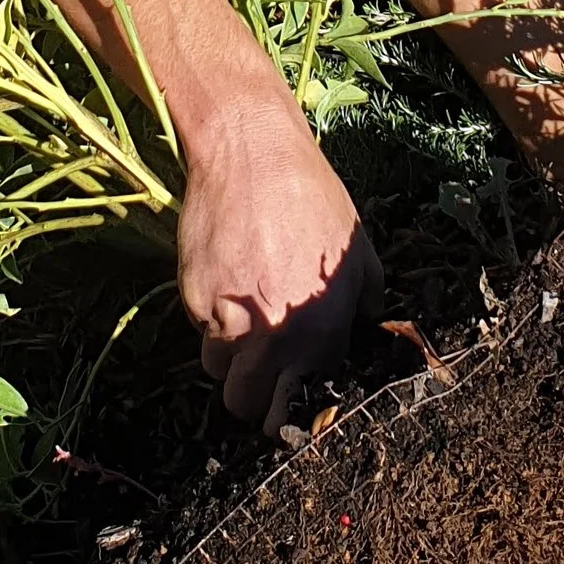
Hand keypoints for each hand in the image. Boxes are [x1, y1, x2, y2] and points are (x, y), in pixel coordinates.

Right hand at [178, 95, 381, 428]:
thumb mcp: (357, 248)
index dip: (295, 399)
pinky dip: (209, 318)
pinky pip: (200, 331)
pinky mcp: (195, 301)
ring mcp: (229, 323)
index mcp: (323, 330)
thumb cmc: (311, 197)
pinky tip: (226, 278)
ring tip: (242, 315)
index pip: (304, 403)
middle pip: (249, 408)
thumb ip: (365, 299)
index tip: (290, 388)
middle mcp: (276, 337)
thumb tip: (367, 326)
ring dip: (228, 357)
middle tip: (258, 370)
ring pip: (219, 373)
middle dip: (253, 397)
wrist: (252, 156)